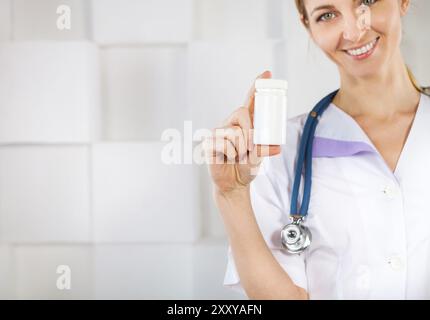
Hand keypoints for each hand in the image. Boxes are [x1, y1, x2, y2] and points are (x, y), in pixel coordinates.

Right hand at [203, 70, 281, 195]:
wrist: (234, 184)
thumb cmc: (246, 167)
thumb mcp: (260, 157)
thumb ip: (265, 148)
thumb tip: (276, 146)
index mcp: (243, 124)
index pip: (249, 101)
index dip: (257, 86)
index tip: (267, 73)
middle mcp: (229, 124)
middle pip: (240, 112)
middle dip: (250, 131)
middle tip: (251, 146)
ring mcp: (218, 132)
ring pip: (234, 131)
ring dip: (241, 148)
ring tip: (239, 156)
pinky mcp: (209, 143)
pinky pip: (224, 143)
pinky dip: (231, 154)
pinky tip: (228, 158)